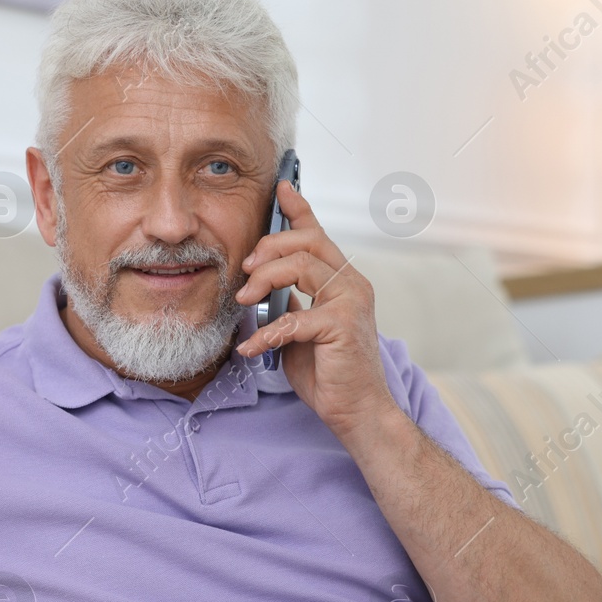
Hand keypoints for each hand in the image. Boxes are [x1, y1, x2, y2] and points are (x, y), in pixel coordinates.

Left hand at [234, 179, 402, 438]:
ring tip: (244, 301)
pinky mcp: (343, 326)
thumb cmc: (329, 374)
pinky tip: (252, 348)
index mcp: (342, 281)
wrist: (356, 412)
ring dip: (264, 280)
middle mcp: (352, 284)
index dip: (299, 209)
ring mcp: (351, 303)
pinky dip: (267, 332)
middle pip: (307, 242)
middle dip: (269, 247)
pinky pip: (295, 318)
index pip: (319, 236)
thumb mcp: (301, 330)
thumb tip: (264, 286)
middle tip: (245, 269)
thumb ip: (289, 303)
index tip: (281, 188)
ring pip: (301, 267)